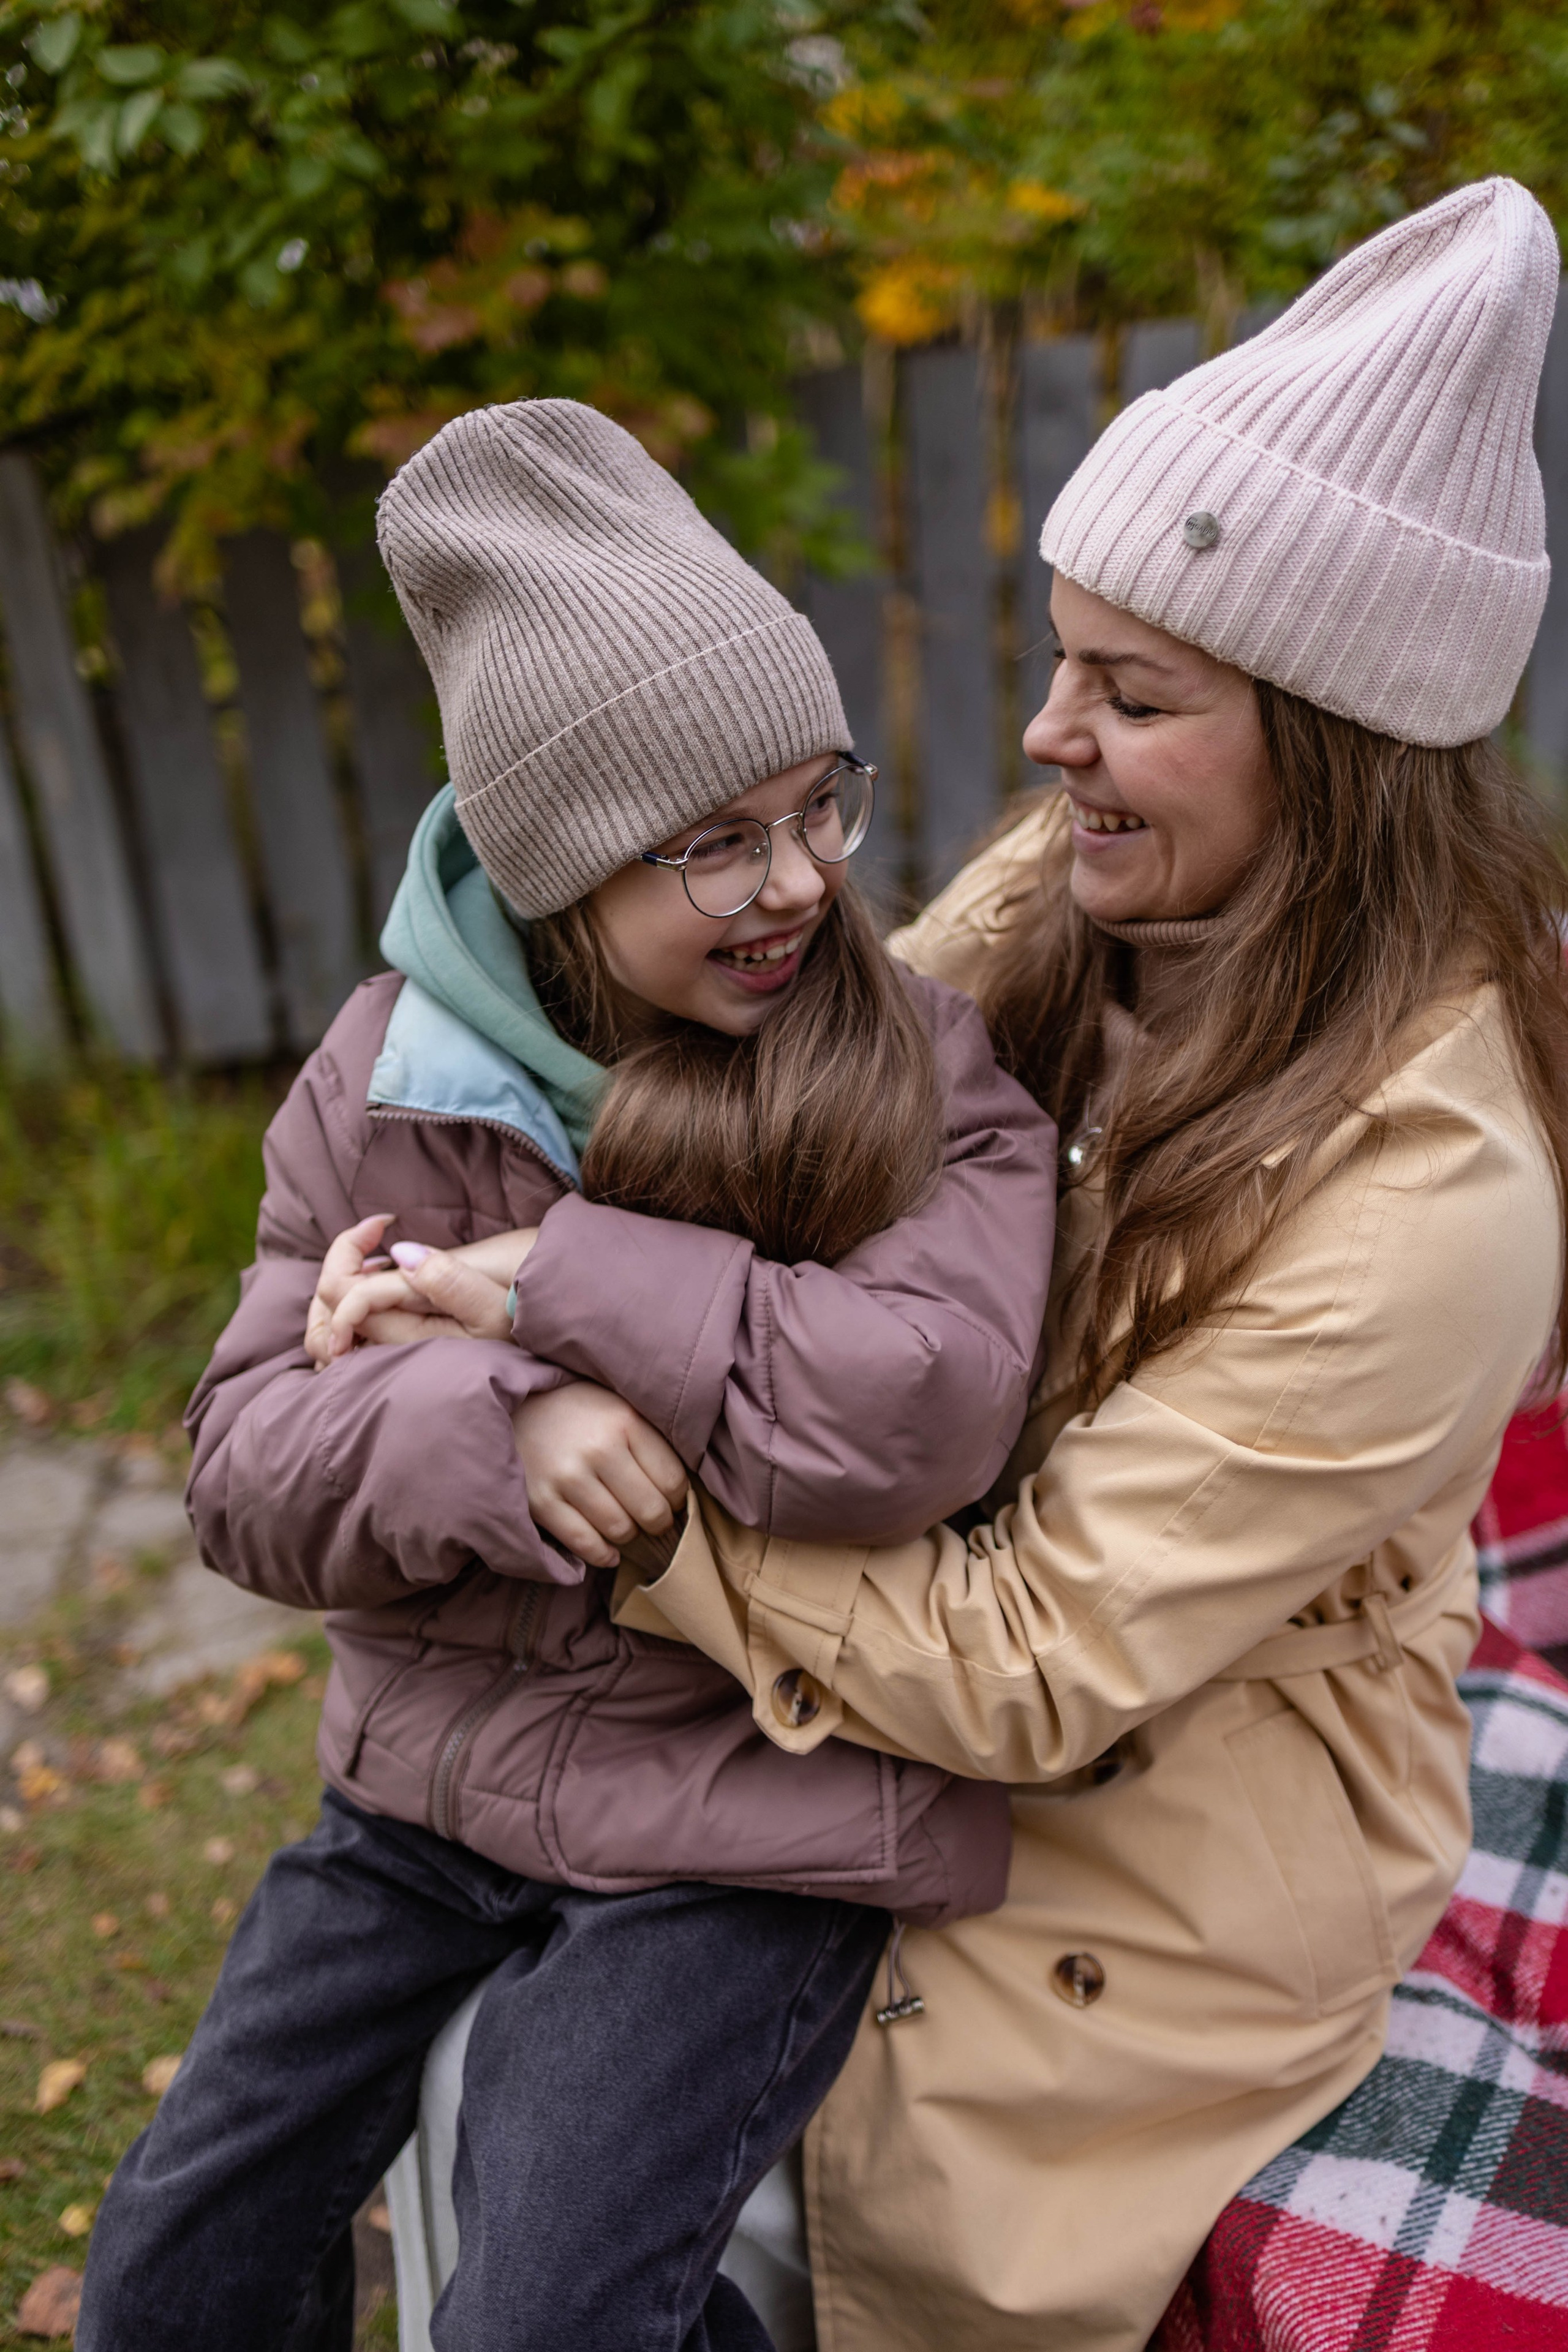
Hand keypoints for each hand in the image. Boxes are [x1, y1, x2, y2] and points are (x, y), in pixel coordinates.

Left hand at [305, 1225, 538, 1364]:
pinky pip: (352, 1325)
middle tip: (371, 1232)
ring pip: (332, 1321)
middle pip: (326, 1313)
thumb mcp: (492, 1306)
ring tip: (375, 1252)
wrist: (532, 1348)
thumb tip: (399, 1254)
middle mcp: (388, 1350)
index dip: (348, 1252)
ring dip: (342, 1278)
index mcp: (407, 1339)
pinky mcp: (397, 1343)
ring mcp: (389, 1349)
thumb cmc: (517, 1328)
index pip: (345, 1300)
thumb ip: (446, 1281)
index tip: (383, 1221)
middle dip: (337, 1262)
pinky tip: (383, 1273)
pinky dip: (353, 1295)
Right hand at [512, 1381, 687, 1569]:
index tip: (670, 1501)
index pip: (673, 1480)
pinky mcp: (541, 1502)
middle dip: (658, 1523)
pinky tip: (608, 1550)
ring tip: (625, 1526)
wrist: (514, 1406)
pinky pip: (584, 1543)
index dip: (677, 1499)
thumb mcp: (618, 1407)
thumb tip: (681, 1491)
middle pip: (651, 1510)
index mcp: (625, 1422)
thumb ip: (649, 1440)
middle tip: (652, 1521)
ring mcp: (567, 1477)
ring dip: (628, 1535)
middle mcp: (599, 1449)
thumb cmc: (577, 1410)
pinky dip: (602, 1554)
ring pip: (620, 1529)